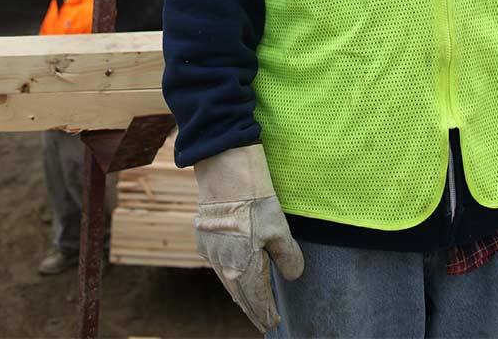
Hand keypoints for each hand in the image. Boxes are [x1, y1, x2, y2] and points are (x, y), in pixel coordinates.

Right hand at [192, 144, 302, 332]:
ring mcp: (211, 253)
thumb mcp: (280, 229)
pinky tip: (233, 276)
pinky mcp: (204, 240)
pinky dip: (228, 277)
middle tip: (263, 322)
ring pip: (227, 282)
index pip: (257, 299)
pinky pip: (218, 267)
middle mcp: (224, 266)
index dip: (266, 313)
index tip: (274, 323)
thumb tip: (293, 275)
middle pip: (240, 296)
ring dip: (240, 295)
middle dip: (253, 310)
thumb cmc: (255, 201)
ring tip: (249, 305)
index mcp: (244, 268)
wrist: (223, 173)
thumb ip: (288, 257)